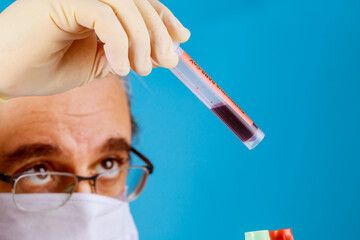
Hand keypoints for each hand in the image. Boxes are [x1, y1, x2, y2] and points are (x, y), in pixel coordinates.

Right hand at [0, 0, 189, 98]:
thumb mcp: (102, 62)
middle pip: (138, 1)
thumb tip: (168, 53)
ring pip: (126, 6)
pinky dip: (119, 43)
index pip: (140, 2)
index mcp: (97, 2)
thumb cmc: (49, 68)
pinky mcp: (60, 0)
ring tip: (142, 69)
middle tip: (165, 61)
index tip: (180, 38)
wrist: (8, 76)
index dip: (164, 17)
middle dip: (159, 32)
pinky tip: (120, 68)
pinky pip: (104, 16)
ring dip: (142, 40)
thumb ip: (132, 53)